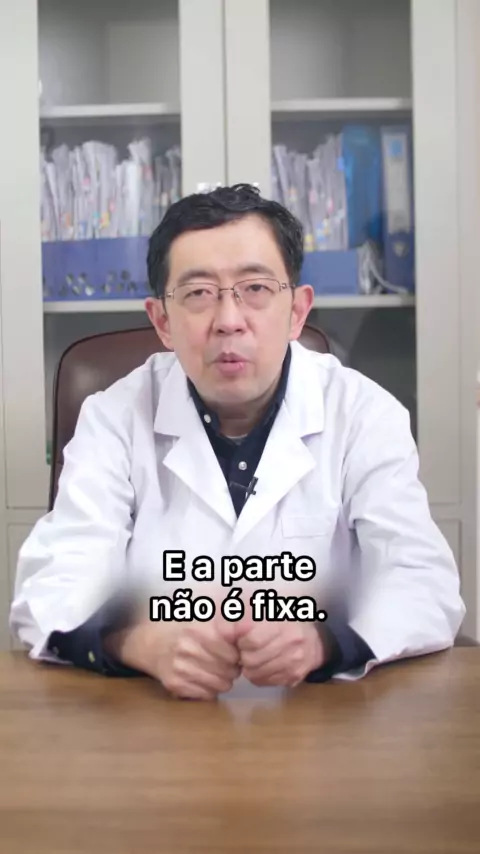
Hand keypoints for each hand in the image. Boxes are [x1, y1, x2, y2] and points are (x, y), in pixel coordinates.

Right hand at [105, 615, 240, 699]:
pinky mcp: (176, 684)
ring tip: (215, 668)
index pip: (235, 651)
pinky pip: (208, 694)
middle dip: (233, 666)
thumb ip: (231, 614)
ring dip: (224, 679)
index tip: (234, 648)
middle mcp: (189, 648)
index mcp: (200, 629)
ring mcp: (181, 667)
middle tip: (225, 660)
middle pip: (231, 669)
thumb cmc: (187, 629)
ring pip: (222, 684)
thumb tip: (256, 612)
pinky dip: (210, 689)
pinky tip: (203, 677)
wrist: (152, 643)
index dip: (238, 651)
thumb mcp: (207, 614)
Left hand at [237, 619, 326, 687]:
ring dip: (249, 668)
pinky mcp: (294, 676)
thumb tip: (231, 630)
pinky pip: (265, 682)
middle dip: (244, 656)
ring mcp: (294, 661)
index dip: (242, 642)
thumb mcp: (266, 610)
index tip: (243, 639)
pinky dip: (259, 676)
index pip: (253, 640)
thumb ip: (245, 615)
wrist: (314, 640)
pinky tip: (263, 666)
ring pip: (256, 674)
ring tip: (254, 658)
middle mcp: (291, 641)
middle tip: (246, 650)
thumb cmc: (284, 622)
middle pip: (252, 659)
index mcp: (282, 621)